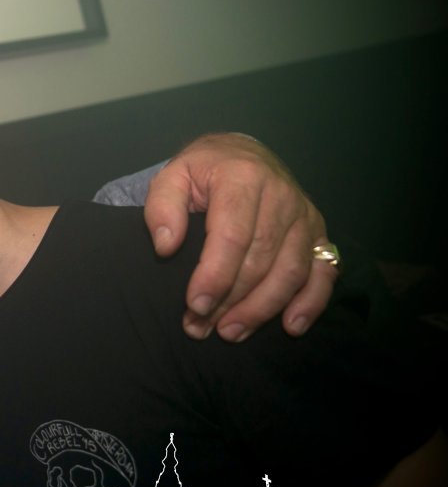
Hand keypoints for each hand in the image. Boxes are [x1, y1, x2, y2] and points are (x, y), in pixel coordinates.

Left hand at [144, 133, 336, 341]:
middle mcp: (281, 196)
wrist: (242, 154)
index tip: (195, 305)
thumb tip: (166, 246)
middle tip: (201, 326)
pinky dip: (311, 302)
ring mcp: (304, 215)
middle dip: (231, 300)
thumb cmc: (203, 171)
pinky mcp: (318, 232)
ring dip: (262, 309)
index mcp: (243, 178)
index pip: (232, 235)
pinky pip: (324, 271)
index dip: (214, 275)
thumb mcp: (172, 176)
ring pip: (291, 271)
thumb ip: (162, 206)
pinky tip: (291, 326)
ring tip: (230, 332)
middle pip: (260, 259)